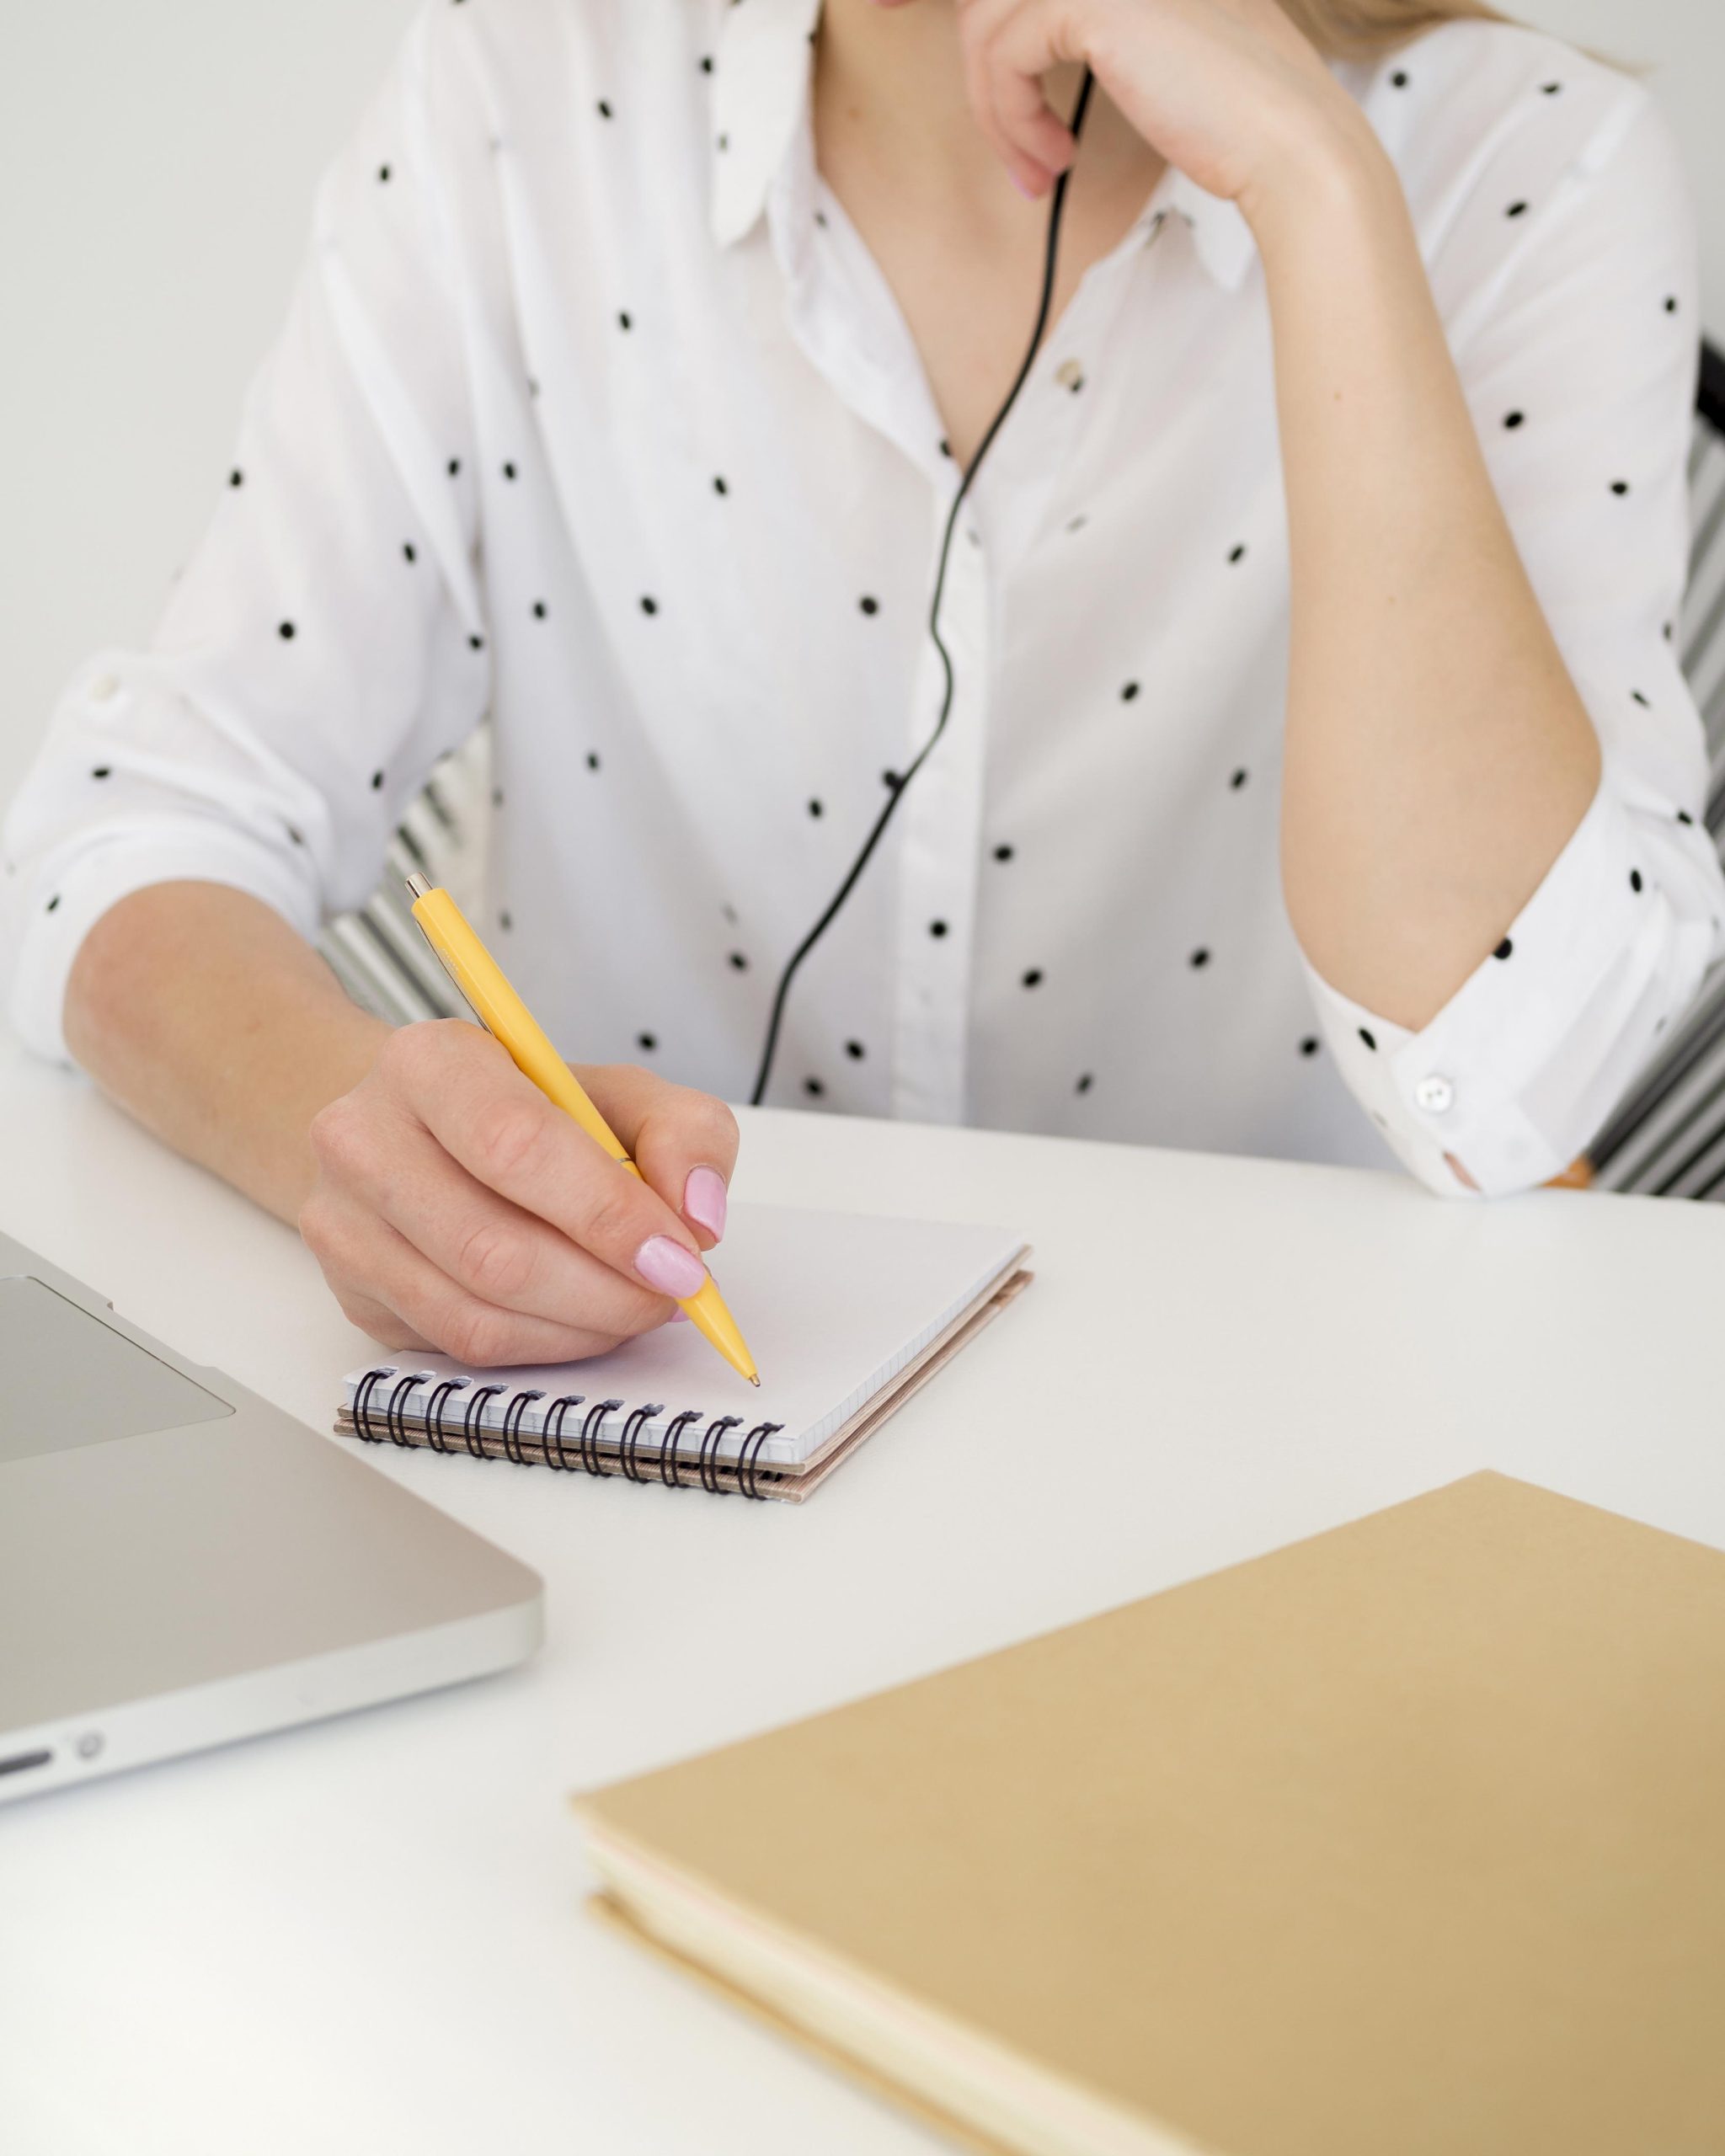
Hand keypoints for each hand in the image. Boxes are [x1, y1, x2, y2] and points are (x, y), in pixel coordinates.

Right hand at [300, 1020, 738, 1365]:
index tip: (679, 1255)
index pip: (515, 1145)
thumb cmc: (526, 1109)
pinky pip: (457, 1346)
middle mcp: (363, 1139)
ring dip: (580, 1327)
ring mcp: (344, 1224)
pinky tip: (580, 1318)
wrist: (419, 1129)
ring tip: (635, 1305)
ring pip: (474, 1313)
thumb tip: (698, 1215)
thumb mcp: (619, 1092)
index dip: (606, 1213)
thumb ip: (682, 1133)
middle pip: (493, 1249)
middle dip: (607, 1289)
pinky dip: (541, 1346)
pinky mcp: (351, 1292)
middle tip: (673, 1293)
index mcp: (428, 1062)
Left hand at [951, 0, 1360, 212]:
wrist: (1288, 142)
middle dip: (949, 36)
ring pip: (985, 23)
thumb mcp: (1147, 46)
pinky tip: (1051, 160)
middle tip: (952, 91)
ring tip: (1037, 165)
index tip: (889, 7)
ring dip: (995, 109)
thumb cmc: (1229, 111)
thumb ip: (1082, 20)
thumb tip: (1001, 33)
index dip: (952, 0)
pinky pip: (1002, 59)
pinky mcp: (1088, 0)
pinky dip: (1012, 121)